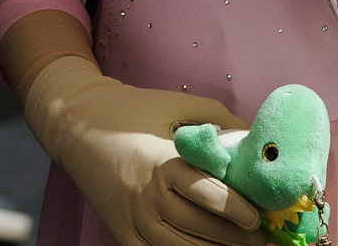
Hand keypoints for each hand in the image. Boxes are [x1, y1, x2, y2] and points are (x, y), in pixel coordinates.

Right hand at [23, 56, 259, 245]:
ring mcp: (132, 219)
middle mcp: (146, 196)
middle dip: (233, 237)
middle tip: (259, 238)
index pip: (204, 193)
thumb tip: (256, 139)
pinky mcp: (122, 232)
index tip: (258, 216)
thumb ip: (218, 120)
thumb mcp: (176, 105)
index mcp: (161, 162)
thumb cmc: (133, 110)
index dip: (234, 208)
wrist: (77, 123)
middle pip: (197, 226)